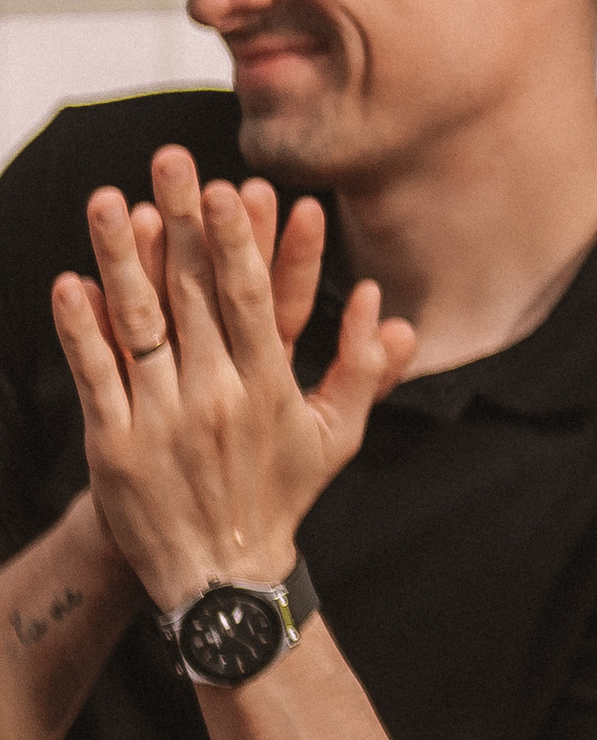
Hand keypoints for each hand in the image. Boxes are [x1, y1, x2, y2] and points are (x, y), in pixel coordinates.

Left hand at [53, 147, 415, 615]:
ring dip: (121, 258)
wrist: (223, 579)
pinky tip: (70, 281)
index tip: (227, 189)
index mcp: (270, 387)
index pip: (253, 298)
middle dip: (181, 222)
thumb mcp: (337, 436)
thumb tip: (382, 304)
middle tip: (169, 161)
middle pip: (193, 295)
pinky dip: (82, 329)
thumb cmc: (282, 497)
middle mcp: (217, 397)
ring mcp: (162, 420)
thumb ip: (364, 367)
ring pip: (139, 325)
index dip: (238, 241)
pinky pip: (96, 376)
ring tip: (105, 200)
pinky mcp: (116, 446)